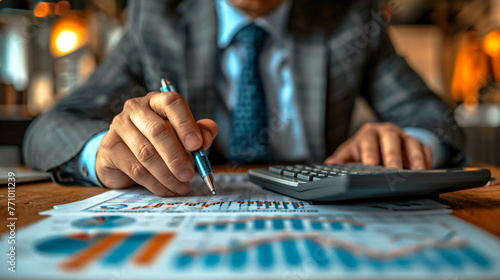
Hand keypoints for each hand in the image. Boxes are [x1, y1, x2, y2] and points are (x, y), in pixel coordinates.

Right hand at [96, 91, 217, 195]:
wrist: (122, 157)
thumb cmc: (158, 143)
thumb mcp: (182, 135)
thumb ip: (199, 133)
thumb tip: (205, 138)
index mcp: (157, 100)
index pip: (172, 103)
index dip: (186, 123)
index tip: (197, 145)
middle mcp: (135, 109)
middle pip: (158, 130)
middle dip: (177, 156)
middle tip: (190, 174)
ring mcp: (119, 127)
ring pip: (146, 153)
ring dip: (167, 174)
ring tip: (182, 186)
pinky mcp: (110, 148)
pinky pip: (136, 169)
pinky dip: (155, 183)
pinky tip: (167, 190)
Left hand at [324, 123, 431, 169]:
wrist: (383, 140)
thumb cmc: (364, 150)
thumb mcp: (350, 152)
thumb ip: (341, 159)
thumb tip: (329, 165)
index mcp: (368, 132)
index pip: (368, 141)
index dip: (370, 152)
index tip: (370, 164)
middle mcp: (387, 131)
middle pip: (391, 140)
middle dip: (393, 155)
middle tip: (394, 170)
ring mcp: (404, 136)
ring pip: (411, 143)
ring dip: (414, 158)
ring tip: (417, 172)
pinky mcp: (418, 142)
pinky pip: (425, 148)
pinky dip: (427, 159)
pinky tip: (428, 170)